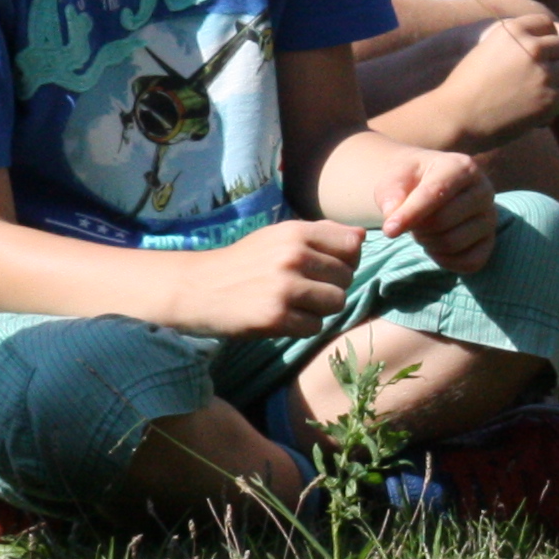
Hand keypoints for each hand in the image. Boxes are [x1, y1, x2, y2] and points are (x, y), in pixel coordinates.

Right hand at [173, 218, 367, 337]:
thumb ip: (321, 234)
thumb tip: (362, 236)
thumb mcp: (277, 236)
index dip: (346, 259)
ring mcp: (284, 287)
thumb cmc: (243, 262)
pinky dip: (303, 326)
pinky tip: (282, 318)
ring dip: (320, 308)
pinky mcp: (275, 317)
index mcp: (296, 232)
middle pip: (347, 276)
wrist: (195, 289)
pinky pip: (315, 326)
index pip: (352, 244)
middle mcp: (293, 256)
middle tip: (304, 290)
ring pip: (336, 302)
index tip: (327, 267)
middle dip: (331, 286)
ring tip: (295, 304)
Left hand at [367, 149, 497, 274]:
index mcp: (461, 167)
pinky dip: (445, 261)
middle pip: (443, 221)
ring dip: (428, 244)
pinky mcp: (490, 240)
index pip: (436, 193)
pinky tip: (435, 247)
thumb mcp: (395, 178)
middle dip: (417, 228)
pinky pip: (470, 262)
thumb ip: (391, 194)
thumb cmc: (412, 180)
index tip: (388, 230)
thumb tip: (394, 220)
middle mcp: (484, 190)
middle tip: (410, 223)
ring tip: (423, 231)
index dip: (410, 214)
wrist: (431, 184)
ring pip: (453, 243)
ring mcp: (490, 216)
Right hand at [427, 8, 558, 147]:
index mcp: (512, 30)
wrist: (454, 117)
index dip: (545, 38)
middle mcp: (531, 46)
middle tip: (539, 80)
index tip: (536, 55)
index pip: (547, 23)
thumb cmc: (467, 88)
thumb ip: (518, 42)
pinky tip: (543, 109)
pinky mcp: (549, 98)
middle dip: (556, 61)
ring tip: (540, 94)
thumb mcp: (488, 49)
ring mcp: (542, 72)